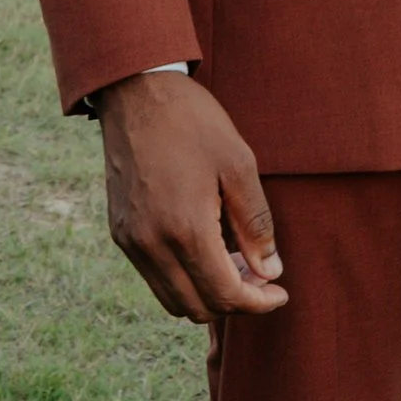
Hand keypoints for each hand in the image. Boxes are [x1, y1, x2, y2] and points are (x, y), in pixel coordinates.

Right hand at [96, 71, 286, 321]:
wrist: (135, 93)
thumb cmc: (193, 122)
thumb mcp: (239, 165)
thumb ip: (256, 224)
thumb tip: (269, 271)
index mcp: (184, 229)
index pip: (224, 294)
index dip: (258, 303)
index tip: (279, 292)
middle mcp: (151, 245)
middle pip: (197, 307)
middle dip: (235, 301)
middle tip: (261, 276)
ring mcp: (131, 241)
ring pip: (173, 299)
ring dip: (208, 294)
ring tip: (236, 264)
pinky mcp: (121, 233)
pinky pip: (154, 277)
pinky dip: (184, 278)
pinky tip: (207, 249)